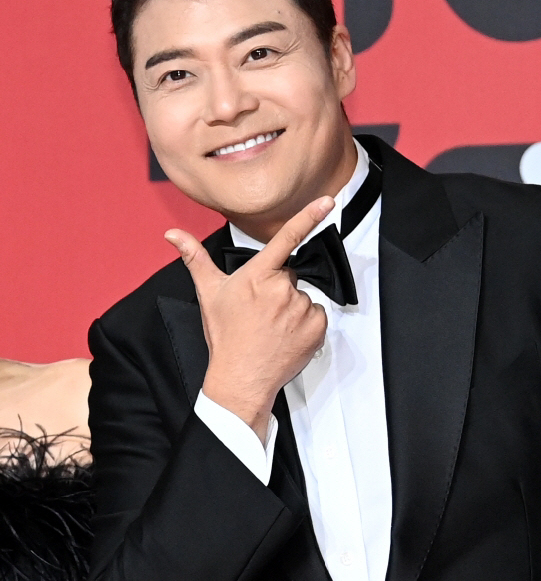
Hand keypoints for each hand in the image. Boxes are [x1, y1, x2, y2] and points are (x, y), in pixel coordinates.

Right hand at [165, 197, 333, 440]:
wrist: (241, 378)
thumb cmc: (225, 336)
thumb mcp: (208, 294)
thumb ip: (194, 258)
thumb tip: (172, 235)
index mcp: (258, 276)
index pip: (286, 238)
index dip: (309, 217)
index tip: (327, 201)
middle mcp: (282, 289)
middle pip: (289, 275)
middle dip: (279, 287)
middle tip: (261, 311)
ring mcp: (301, 308)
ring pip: (302, 296)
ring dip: (292, 307)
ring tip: (272, 327)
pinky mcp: (316, 327)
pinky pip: (316, 315)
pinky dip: (306, 324)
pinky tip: (287, 335)